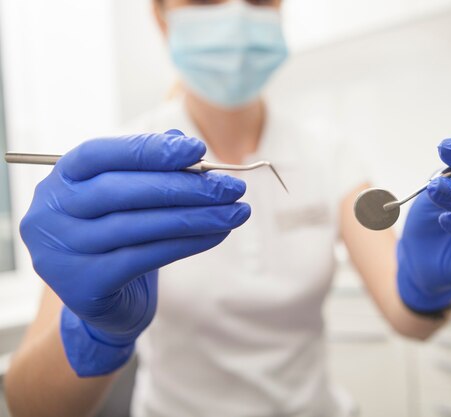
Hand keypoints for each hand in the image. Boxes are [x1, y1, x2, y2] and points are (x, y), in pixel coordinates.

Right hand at [20, 131, 249, 374]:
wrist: (101, 301)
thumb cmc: (115, 238)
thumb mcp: (126, 198)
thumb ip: (148, 167)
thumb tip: (182, 139)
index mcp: (60, 181)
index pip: (100, 154)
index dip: (149, 149)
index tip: (199, 149)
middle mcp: (52, 214)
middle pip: (124, 191)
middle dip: (186, 186)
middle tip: (232, 187)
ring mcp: (64, 252)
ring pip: (140, 226)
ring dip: (197, 216)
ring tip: (236, 212)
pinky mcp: (87, 284)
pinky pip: (147, 257)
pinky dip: (188, 243)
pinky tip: (218, 234)